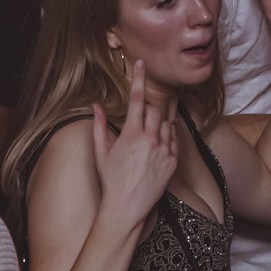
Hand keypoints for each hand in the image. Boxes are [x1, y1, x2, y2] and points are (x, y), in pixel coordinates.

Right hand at [90, 60, 177, 225]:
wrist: (127, 206)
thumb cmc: (110, 179)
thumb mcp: (101, 152)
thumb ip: (99, 126)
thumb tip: (96, 106)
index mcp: (131, 134)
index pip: (137, 99)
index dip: (138, 78)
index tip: (141, 63)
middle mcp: (151, 139)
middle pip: (156, 109)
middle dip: (150, 108)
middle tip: (141, 117)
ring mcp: (164, 150)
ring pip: (167, 124)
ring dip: (159, 123)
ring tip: (147, 137)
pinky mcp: (174, 161)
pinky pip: (174, 140)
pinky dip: (167, 138)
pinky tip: (156, 147)